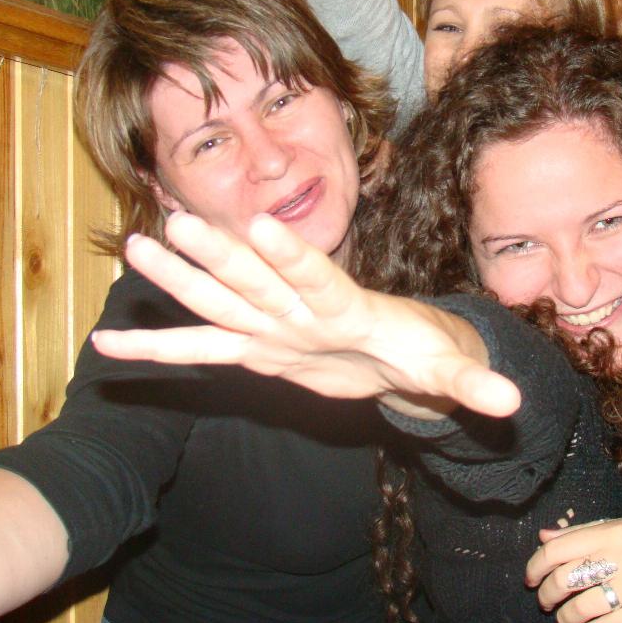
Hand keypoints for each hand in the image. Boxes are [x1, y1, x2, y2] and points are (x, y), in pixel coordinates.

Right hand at [93, 212, 520, 418]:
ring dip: (179, 280)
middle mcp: (298, 306)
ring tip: (134, 249)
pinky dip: (158, 350)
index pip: (315, 275)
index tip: (257, 222)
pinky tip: (108, 346)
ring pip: (219, 300)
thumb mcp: (446, 370)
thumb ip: (472, 385)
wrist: (391, 348)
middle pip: (255, 277)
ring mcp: (269, 325)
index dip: (288, 253)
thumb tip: (513, 402)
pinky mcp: (251, 349)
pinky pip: (199, 349)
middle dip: (218, 253)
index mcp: (345, 304)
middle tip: (178, 220)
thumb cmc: (420, 349)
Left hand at [524, 515, 621, 622]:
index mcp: (616, 530)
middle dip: (546, 596)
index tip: (531, 578)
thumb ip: (587, 532)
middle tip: (546, 602)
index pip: (558, 549)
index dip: (535, 567)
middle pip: (565, 580)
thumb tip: (544, 537)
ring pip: (583, 607)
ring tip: (565, 620)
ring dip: (565, 618)